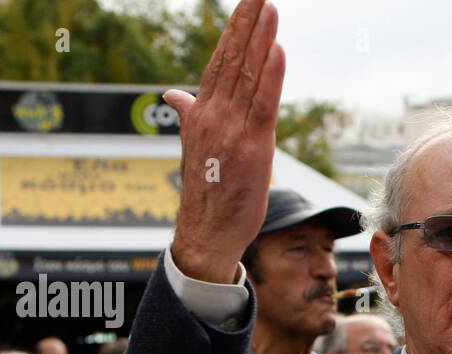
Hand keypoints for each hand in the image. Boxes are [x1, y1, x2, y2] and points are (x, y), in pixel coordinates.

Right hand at [166, 0, 284, 283]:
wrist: (206, 232)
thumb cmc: (207, 192)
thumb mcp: (196, 147)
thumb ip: (189, 115)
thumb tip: (174, 94)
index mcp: (201, 113)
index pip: (219, 62)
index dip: (234, 31)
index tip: (246, 4)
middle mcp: (213, 116)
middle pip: (232, 60)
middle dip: (247, 23)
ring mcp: (232, 131)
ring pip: (247, 76)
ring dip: (260, 39)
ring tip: (270, 8)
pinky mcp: (253, 149)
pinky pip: (262, 105)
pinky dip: (270, 76)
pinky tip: (277, 50)